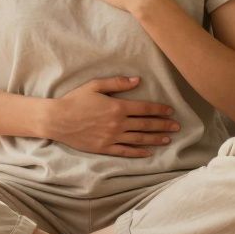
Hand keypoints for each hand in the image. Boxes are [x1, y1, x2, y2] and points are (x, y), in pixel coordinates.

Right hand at [43, 76, 180, 157]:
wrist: (57, 119)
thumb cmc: (75, 100)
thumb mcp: (95, 86)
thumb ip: (118, 83)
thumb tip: (138, 80)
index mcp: (117, 107)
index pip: (144, 108)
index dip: (159, 110)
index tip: (170, 111)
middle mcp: (117, 124)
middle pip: (146, 125)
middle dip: (163, 125)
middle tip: (177, 127)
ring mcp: (112, 137)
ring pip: (139, 139)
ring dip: (155, 139)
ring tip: (168, 139)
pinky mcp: (105, 148)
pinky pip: (125, 151)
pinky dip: (138, 152)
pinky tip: (148, 152)